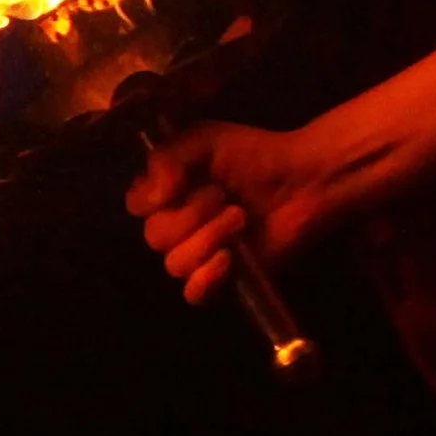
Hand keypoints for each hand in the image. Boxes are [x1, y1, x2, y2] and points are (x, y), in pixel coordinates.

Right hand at [125, 120, 324, 306]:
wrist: (301, 181)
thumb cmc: (254, 156)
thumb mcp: (206, 140)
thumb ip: (168, 158)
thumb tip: (153, 193)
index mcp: (168, 190)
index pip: (135, 205)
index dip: (150, 199)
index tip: (179, 184)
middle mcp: (176, 224)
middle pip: (154, 236)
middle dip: (190, 215)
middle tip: (223, 197)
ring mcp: (199, 253)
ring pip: (175, 263)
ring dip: (208, 239)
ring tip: (240, 219)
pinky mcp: (224, 279)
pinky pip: (194, 294)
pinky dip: (206, 279)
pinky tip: (230, 258)